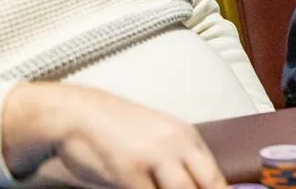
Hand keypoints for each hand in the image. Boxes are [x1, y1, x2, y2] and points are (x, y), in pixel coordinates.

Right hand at [1, 83, 226, 188]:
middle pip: (206, 185)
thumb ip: (178, 161)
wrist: (80, 113)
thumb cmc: (118, 130)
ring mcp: (154, 158)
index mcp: (187, 138)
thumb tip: (197, 186)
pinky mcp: (129, 172)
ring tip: (160, 188)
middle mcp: (177, 146)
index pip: (215, 176)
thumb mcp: (159, 137)